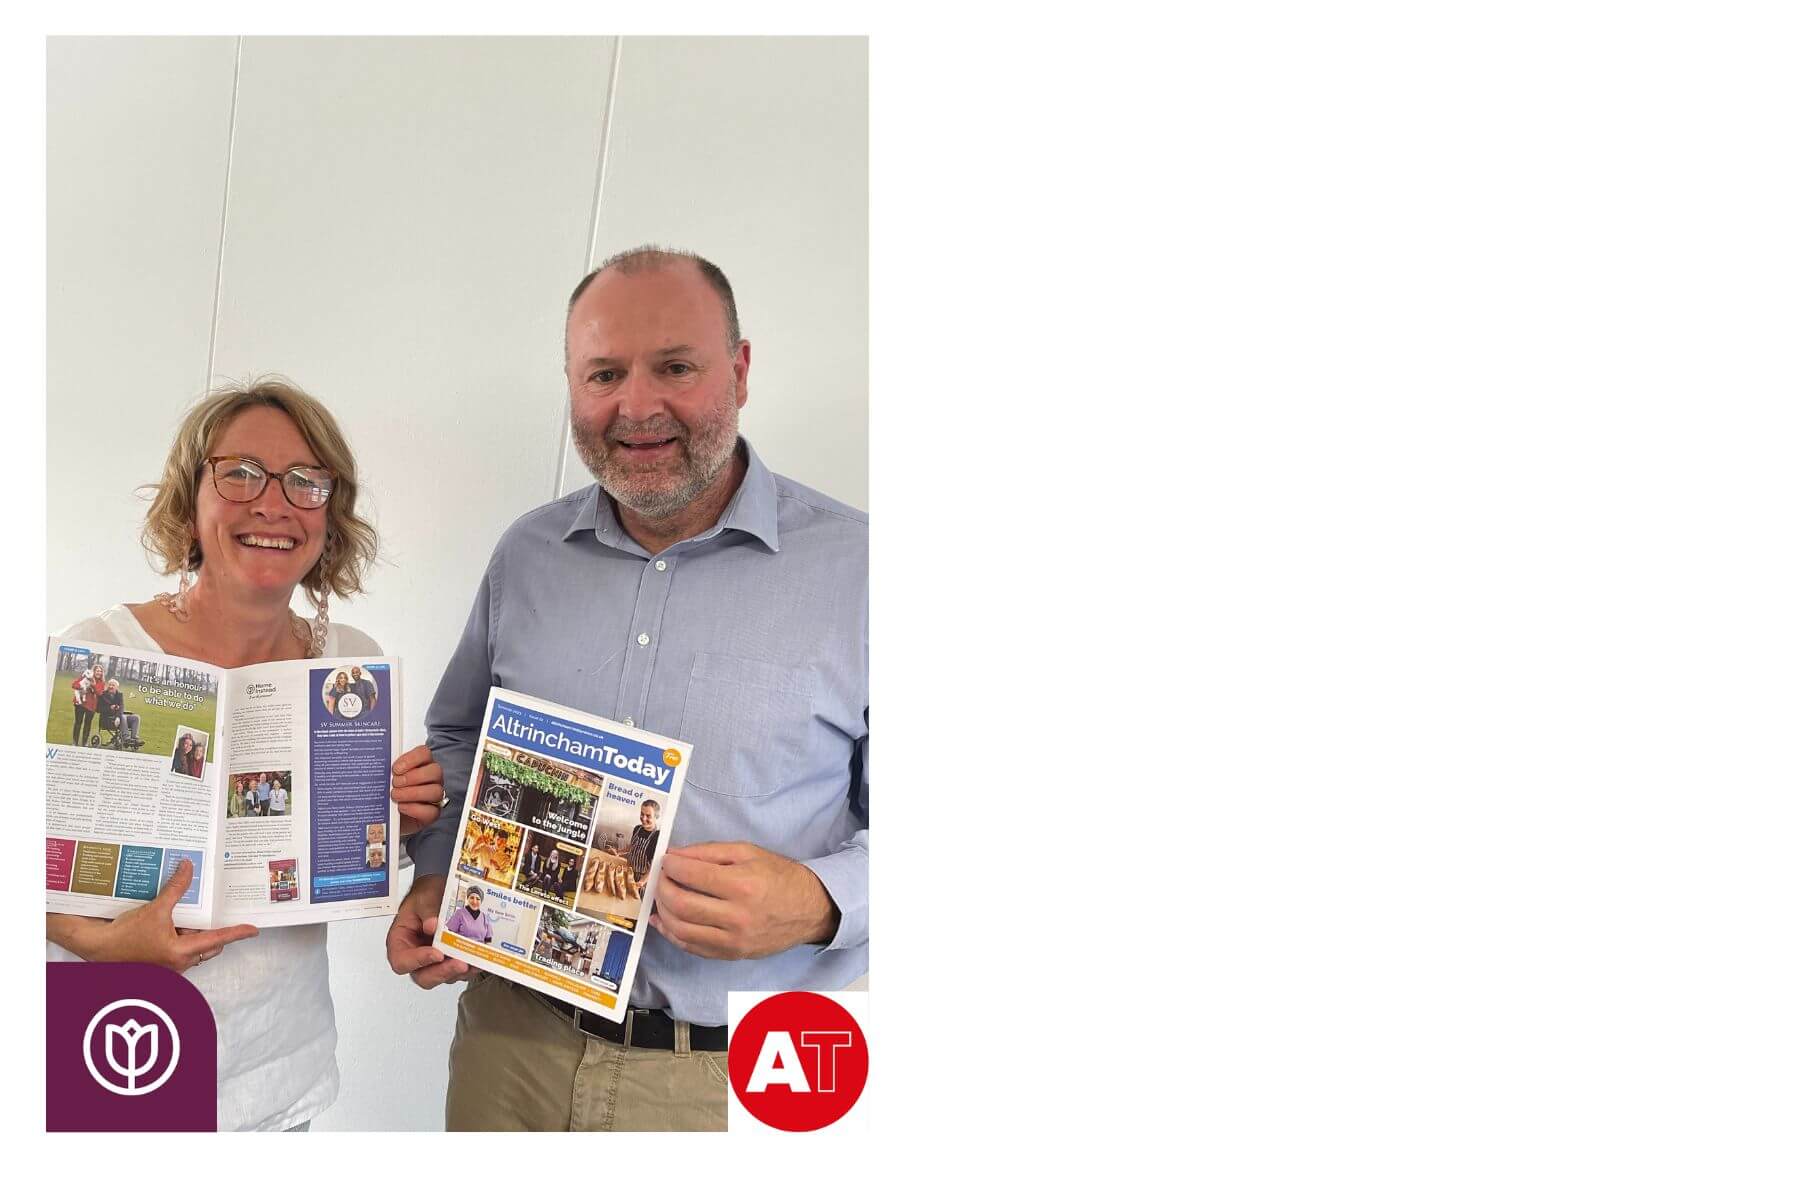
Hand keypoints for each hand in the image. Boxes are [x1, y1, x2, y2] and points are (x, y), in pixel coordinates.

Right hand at [46, 858, 258, 972]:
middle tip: (214, 914)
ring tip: (190, 914)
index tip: (252, 929)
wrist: (96, 948)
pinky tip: (173, 922)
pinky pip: (179, 951)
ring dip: (194, 934)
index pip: (217, 939)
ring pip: (193, 949)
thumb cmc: (123, 935)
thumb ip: (176, 889)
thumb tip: (188, 867)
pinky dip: (181, 937)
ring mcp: (168, 967)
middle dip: (213, 932)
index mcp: (181, 953)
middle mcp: (178, 964)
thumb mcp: (155, 909)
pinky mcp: (159, 964)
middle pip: (208, 946)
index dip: (236, 933)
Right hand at [385, 872, 475, 988]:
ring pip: (445, 976)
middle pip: (424, 976)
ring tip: (474, 961)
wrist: (440, 891)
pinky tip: (480, 960)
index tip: (436, 954)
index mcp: (400, 942)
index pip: (402, 961)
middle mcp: (416, 955)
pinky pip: (460, 971)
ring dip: (460, 971)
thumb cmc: (425, 895)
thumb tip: (433, 925)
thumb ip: (427, 910)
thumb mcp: (424, 897)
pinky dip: (470, 968)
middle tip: (460, 963)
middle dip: (443, 972)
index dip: (418, 961)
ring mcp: (434, 961)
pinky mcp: (451, 960)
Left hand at [391, 744, 445, 836]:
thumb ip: (384, 770)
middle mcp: (431, 779)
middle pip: (435, 771)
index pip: (425, 753)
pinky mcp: (432, 814)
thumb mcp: (383, 780)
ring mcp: (434, 797)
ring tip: (395, 796)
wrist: (384, 819)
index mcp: (421, 765)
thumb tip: (375, 763)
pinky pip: (431, 811)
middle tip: (395, 783)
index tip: (396, 768)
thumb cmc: (384, 795)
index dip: (412, 759)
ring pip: (436, 791)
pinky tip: (401, 807)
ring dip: (413, 793)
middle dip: (413, 777)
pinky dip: (415, 809)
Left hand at [651, 842, 839, 959]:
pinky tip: (664, 921)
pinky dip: (672, 934)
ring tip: (662, 897)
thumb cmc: (781, 877)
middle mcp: (737, 916)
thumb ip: (709, 852)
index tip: (666, 860)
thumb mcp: (748, 852)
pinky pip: (692, 948)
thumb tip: (675, 855)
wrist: (810, 910)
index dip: (671, 866)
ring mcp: (734, 941)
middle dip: (662, 888)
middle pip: (682, 905)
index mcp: (743, 885)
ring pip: (682, 930)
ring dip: (663, 912)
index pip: (693, 875)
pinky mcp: (732, 955)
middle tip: (661, 878)